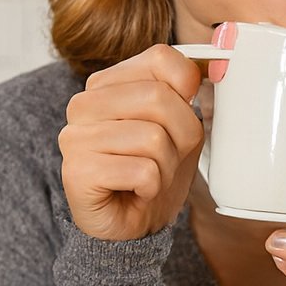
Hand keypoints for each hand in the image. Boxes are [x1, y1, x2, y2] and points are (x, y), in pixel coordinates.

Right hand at [59, 45, 205, 240]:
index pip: (161, 58)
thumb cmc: (152, 173)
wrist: (131, 226)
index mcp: (107, 84)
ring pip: (153, 138)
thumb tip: (210, 67)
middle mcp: (84, 104)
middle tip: (166, 158)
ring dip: (166, 166)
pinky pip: (143, 171)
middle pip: (159, 97)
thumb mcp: (181, 127)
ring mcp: (75, 136)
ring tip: (149, 176)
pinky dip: (152, 187)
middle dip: (181, 136)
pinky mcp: (77, 171)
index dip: (187, 90)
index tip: (183, 117)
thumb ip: (187, 93)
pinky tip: (137, 191)